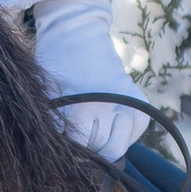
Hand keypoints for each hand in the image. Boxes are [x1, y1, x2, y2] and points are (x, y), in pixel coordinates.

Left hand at [29, 0, 151, 159]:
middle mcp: (117, 107)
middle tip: (75, 133)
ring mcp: (134, 107)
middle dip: (88, 149)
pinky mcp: (143, 107)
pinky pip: (132, 137)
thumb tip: (59, 157)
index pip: (81, 147)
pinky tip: (106, 123)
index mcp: (89, 105)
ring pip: (120, 148)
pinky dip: (120, 136)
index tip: (61, 139)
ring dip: (104, 145)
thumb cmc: (57, 64)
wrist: (79, 33)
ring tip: (90, 127)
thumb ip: (54, 127)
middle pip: (104, 152)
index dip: (68, 148)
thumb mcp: (47, 94)